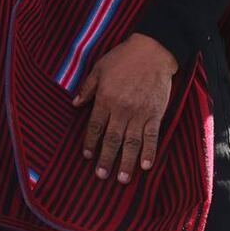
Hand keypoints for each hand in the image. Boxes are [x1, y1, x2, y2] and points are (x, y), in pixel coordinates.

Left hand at [74, 33, 177, 183]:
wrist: (152, 51)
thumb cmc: (123, 58)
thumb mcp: (98, 68)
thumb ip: (87, 88)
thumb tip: (74, 104)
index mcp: (105, 99)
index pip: (95, 126)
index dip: (90, 142)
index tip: (87, 156)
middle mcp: (121, 109)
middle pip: (112, 139)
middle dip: (105, 159)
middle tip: (101, 175)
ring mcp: (140, 113)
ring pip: (131, 143)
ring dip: (126, 162)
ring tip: (121, 179)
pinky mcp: (156, 114)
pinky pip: (152, 137)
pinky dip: (149, 152)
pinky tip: (146, 166)